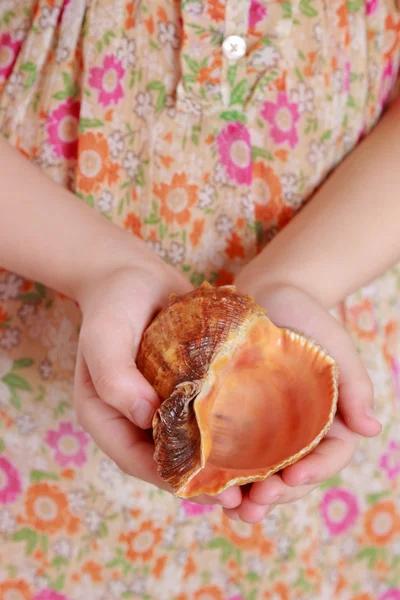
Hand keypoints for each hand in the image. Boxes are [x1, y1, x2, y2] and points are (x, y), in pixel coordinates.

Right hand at [73, 248, 240, 508]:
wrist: (132, 273)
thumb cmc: (113, 303)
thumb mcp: (104, 335)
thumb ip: (115, 378)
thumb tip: (146, 417)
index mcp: (107, 417)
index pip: (139, 462)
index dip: (177, 482)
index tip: (217, 493)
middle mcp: (134, 418)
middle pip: (170, 461)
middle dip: (206, 481)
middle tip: (247, 496)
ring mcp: (161, 404)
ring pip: (192, 444)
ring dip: (223, 462)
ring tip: (262, 476)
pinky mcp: (184, 388)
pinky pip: (206, 416)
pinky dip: (229, 429)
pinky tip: (262, 435)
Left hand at [223, 281, 381, 522]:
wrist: (268, 292)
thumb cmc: (307, 316)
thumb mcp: (337, 344)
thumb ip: (355, 384)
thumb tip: (372, 430)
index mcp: (328, 419)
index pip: (328, 456)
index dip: (314, 472)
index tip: (293, 477)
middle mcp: (296, 431)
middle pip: (292, 474)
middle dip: (277, 494)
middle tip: (255, 505)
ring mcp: (263, 427)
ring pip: (260, 472)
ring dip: (246, 496)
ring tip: (232, 509)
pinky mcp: (233, 418)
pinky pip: (228, 450)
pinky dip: (220, 471)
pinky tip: (205, 483)